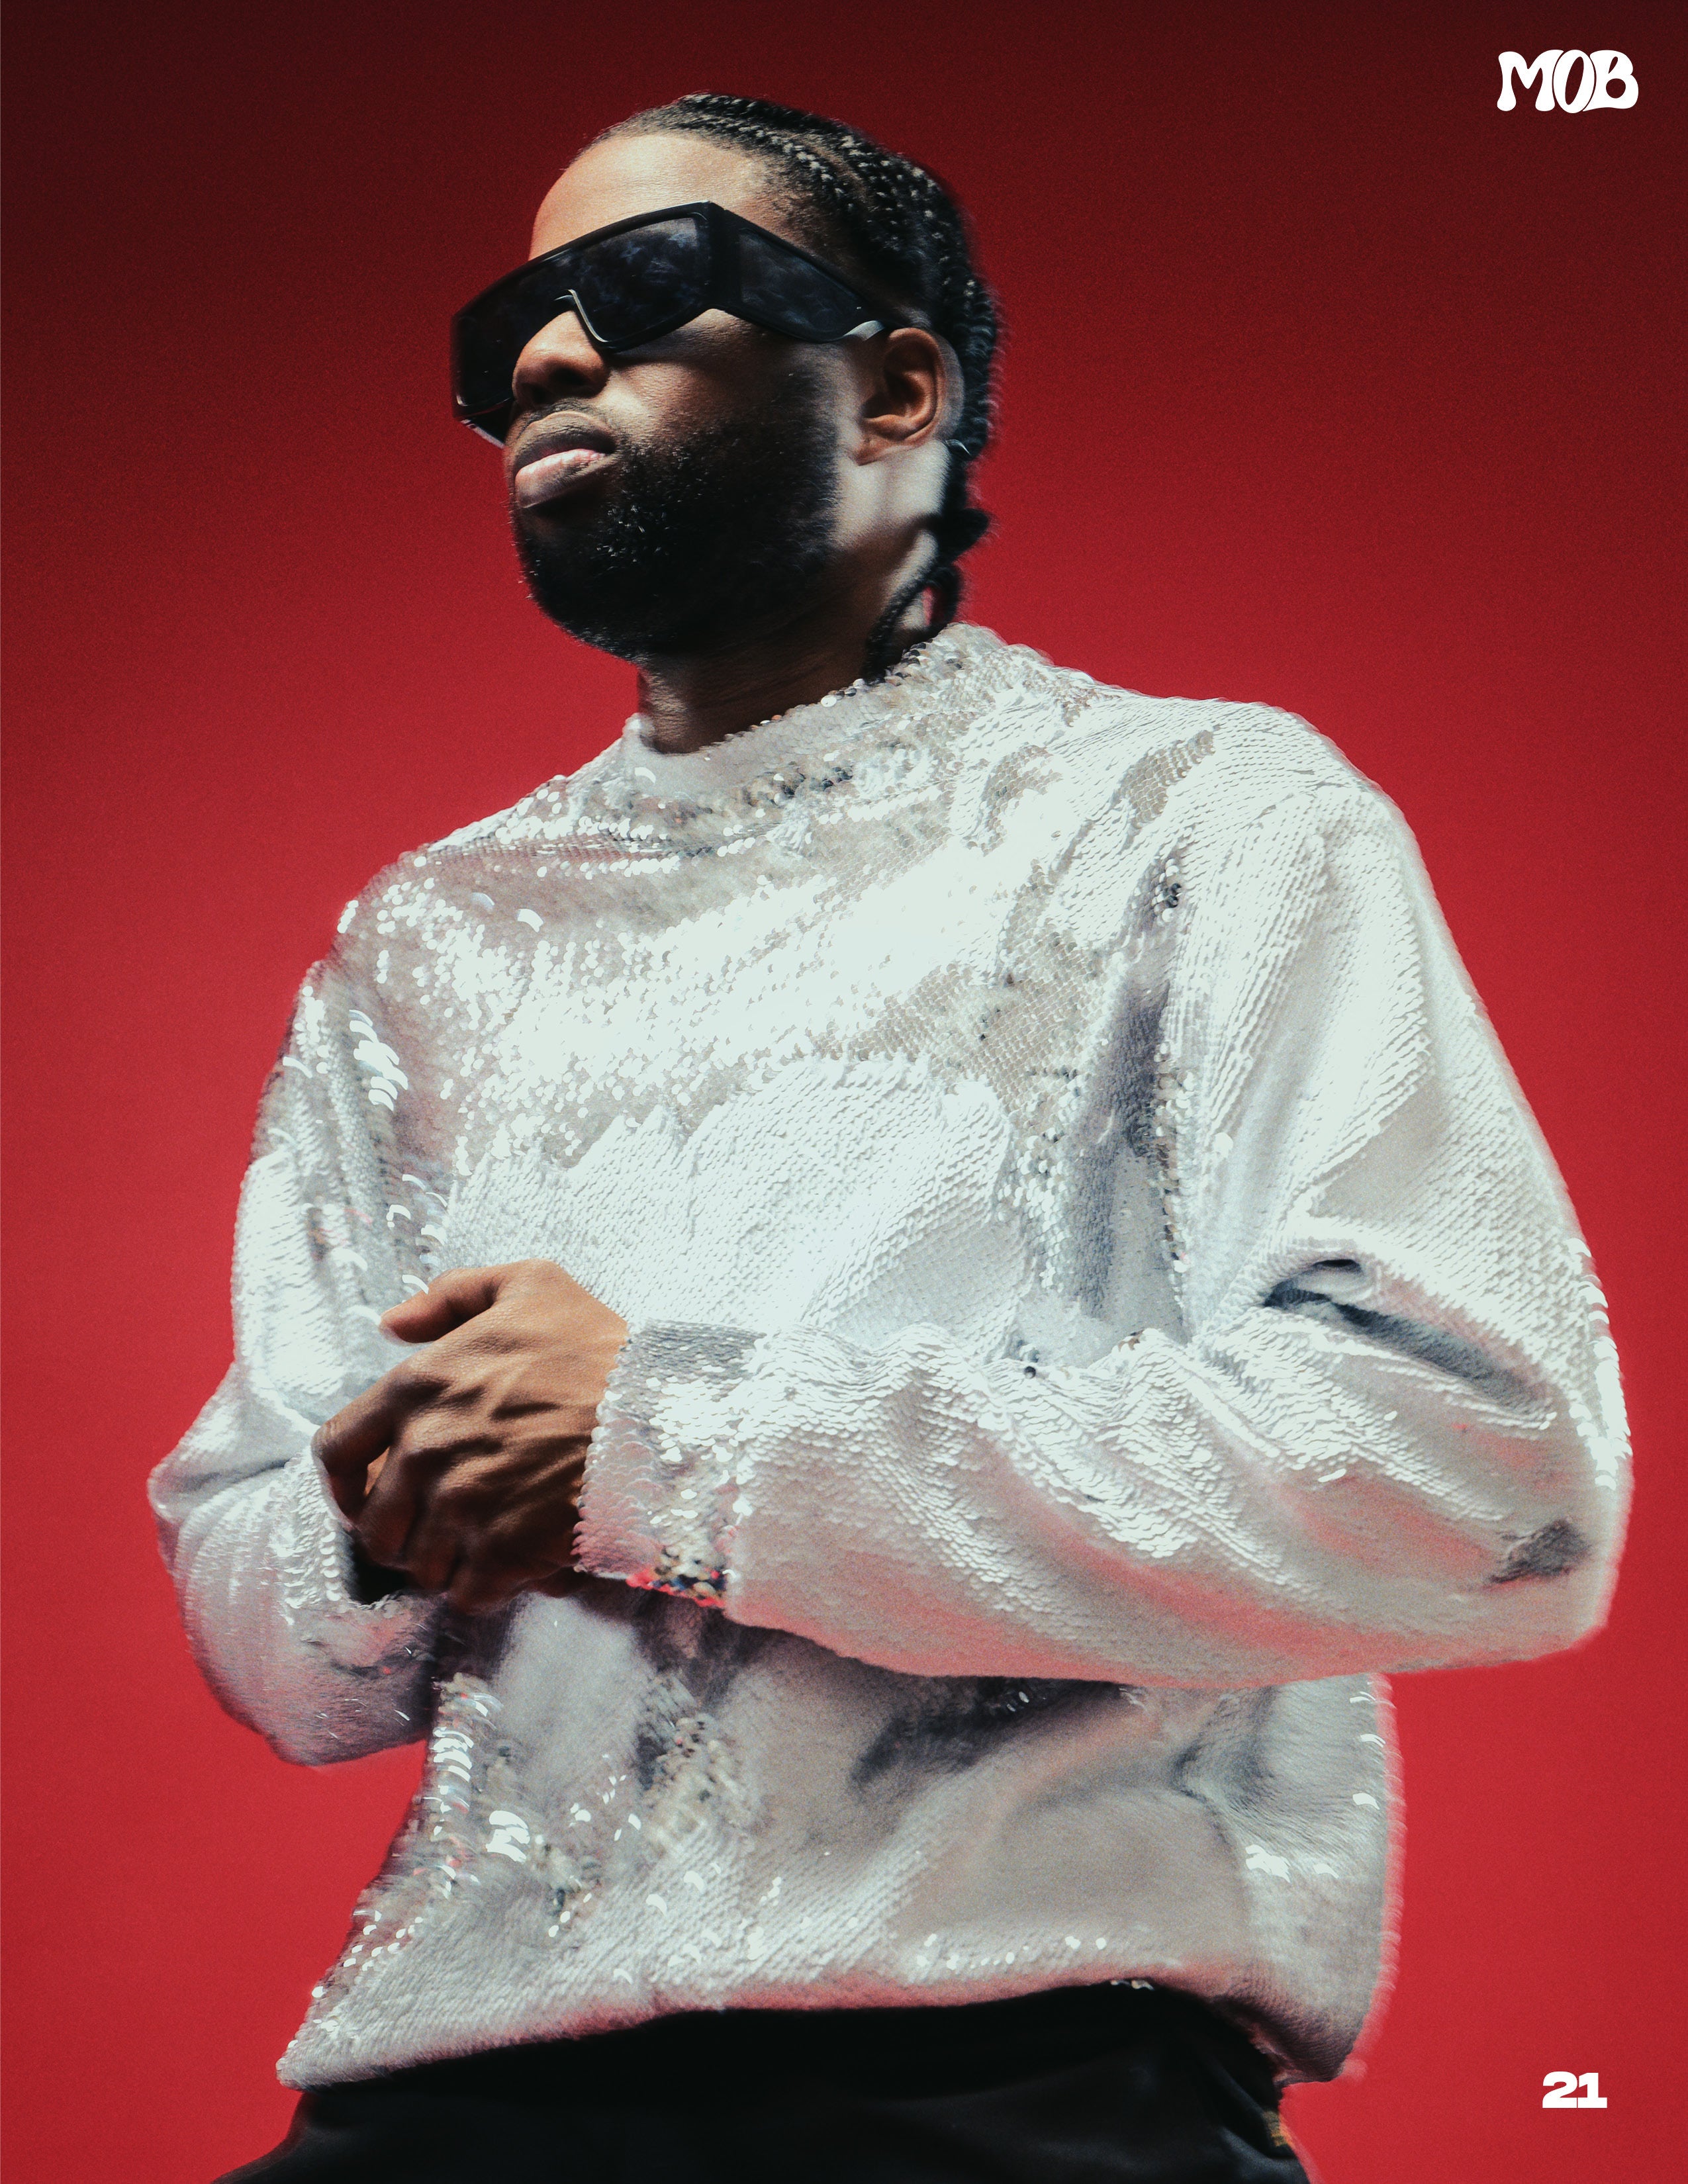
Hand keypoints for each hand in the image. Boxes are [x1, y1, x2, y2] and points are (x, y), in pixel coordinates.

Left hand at [313, 1260, 628, 1614]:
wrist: (661, 1414)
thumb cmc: (600, 1350)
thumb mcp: (531, 1287)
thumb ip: (451, 1296)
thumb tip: (391, 1325)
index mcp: (417, 1386)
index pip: (335, 1451)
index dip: (344, 1483)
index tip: (367, 1494)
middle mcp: (425, 1449)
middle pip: (373, 1525)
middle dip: (399, 1535)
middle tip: (433, 1531)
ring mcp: (461, 1505)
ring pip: (418, 1566)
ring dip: (445, 1565)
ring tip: (481, 1549)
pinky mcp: (502, 1551)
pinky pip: (467, 1595)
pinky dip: (487, 1590)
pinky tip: (514, 1568)